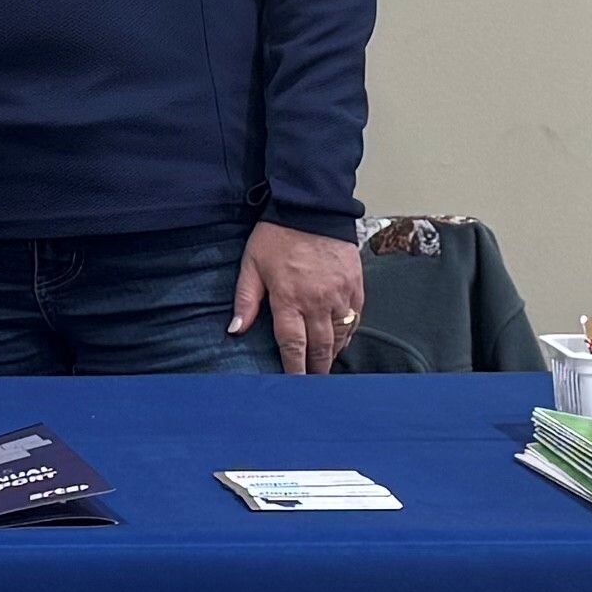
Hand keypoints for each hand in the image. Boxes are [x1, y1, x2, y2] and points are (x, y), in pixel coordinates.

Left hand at [232, 221, 364, 375]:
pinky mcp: (355, 285)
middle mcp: (317, 302)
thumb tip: (236, 330)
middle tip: (314, 384)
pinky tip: (342, 340)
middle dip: (316, 369)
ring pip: (340, 335)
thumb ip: (245, 300)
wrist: (311, 206)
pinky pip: (355, 318)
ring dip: (333, 353)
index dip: (294, 369)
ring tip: (326, 365)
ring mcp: (339, 294)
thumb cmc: (277, 235)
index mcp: (289, 299)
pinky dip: (349, 333)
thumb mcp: (251, 265)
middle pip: (319, 347)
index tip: (295, 384)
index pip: (293, 345)